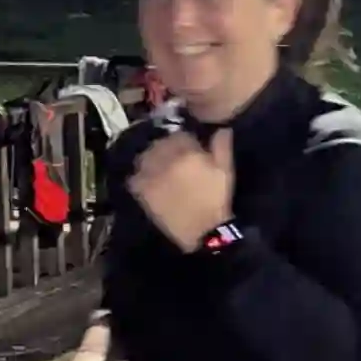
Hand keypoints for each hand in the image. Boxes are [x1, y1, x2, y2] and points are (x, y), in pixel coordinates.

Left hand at [128, 128, 233, 253]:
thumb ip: (222, 146)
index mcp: (187, 152)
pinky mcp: (142, 191)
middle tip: (171, 158)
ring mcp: (151, 175)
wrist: (202, 232)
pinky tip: (148, 182)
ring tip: (158, 168)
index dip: (183, 141)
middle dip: (165, 148)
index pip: (179, 135)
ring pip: (145, 157)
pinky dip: (139, 176)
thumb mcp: (226, 171)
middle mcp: (165, 160)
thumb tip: (220, 128)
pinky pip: (135, 177)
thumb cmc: (216, 201)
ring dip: (150, 159)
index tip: (187, 148)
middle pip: (159, 144)